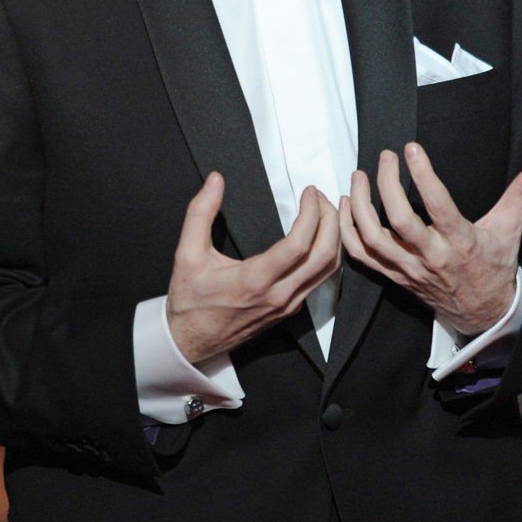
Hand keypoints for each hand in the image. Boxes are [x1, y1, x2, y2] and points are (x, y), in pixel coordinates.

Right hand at [166, 173, 341, 363]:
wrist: (192, 340)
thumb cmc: (190, 301)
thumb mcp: (188, 254)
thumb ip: (200, 213)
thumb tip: (215, 181)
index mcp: (254, 280)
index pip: (298, 244)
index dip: (311, 214)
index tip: (309, 193)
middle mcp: (277, 295)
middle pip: (323, 255)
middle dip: (331, 220)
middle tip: (321, 198)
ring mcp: (287, 305)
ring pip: (328, 270)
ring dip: (334, 238)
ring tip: (326, 213)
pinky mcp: (290, 309)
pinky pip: (320, 280)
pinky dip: (327, 255)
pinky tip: (321, 238)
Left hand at [339, 143, 521, 333]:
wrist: (481, 311)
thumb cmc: (493, 264)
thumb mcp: (511, 228)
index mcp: (460, 242)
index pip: (437, 206)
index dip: (423, 176)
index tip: (412, 148)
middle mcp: (431, 257)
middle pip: (398, 221)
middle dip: (386, 184)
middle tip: (385, 157)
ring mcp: (409, 269)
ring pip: (373, 239)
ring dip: (359, 206)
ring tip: (358, 177)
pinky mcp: (394, 276)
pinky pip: (362, 257)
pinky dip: (348, 232)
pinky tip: (346, 205)